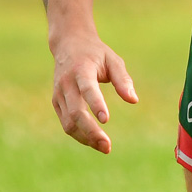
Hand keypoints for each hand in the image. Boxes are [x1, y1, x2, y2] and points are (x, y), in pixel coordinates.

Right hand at [51, 32, 138, 152]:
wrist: (68, 44)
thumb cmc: (96, 54)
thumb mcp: (113, 60)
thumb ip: (123, 80)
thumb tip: (134, 100)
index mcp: (81, 70)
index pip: (87, 89)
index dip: (96, 104)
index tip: (106, 120)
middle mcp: (67, 83)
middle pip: (76, 112)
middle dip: (91, 131)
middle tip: (108, 146)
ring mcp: (59, 94)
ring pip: (69, 123)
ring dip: (86, 138)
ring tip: (104, 147)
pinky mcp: (57, 103)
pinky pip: (66, 124)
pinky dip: (79, 135)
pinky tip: (94, 141)